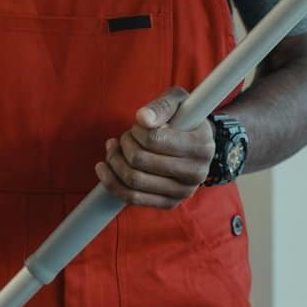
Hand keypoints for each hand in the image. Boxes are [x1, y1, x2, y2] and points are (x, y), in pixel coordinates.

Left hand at [95, 86, 214, 208]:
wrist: (197, 146)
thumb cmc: (184, 119)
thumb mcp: (178, 102)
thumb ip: (161, 106)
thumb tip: (142, 118)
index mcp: (201, 146)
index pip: (153, 140)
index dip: (136, 131)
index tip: (137, 126)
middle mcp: (196, 173)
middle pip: (140, 161)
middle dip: (124, 145)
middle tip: (126, 137)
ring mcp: (183, 192)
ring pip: (133, 181)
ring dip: (115, 161)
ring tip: (113, 148)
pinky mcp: (170, 203)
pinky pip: (132, 198)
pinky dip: (112, 182)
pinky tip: (105, 167)